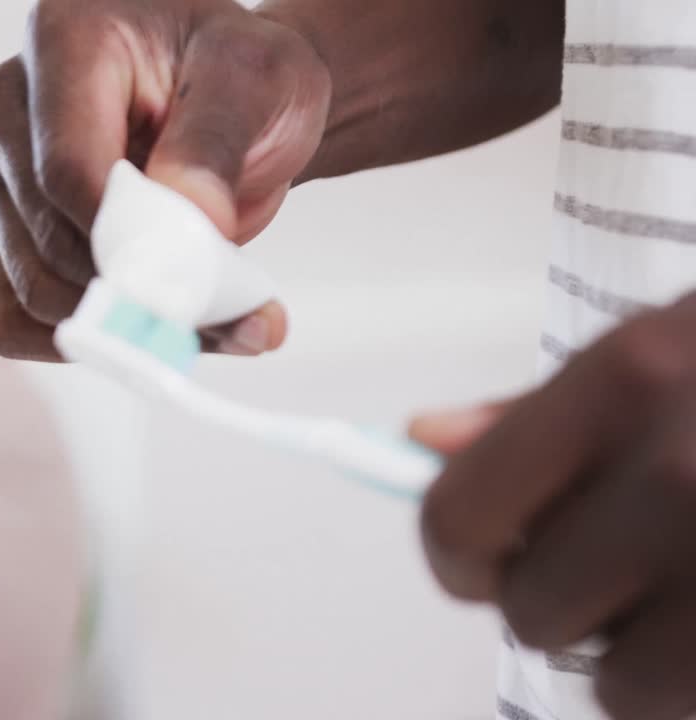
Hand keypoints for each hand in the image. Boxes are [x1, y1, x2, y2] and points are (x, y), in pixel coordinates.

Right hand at [0, 0, 330, 360]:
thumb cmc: (242, 79)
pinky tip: (154, 323)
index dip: (128, 242)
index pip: (66, 168)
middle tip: (244, 316)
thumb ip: (218, 142)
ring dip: (129, 330)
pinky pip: (16, 323)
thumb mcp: (260, 80)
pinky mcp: (2, 241)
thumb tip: (187, 218)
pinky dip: (91, 345)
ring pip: (35, 293)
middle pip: (48, 240)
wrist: (234, 105)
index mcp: (64, 42)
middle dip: (144, 294)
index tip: (203, 279)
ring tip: (221, 320)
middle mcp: (8, 109)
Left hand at [413, 293, 695, 719]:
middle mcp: (682, 476)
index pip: (460, 516)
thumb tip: (420, 439)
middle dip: (564, 602)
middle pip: (530, 612)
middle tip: (631, 567)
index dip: (460, 558)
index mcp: (625, 384)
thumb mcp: (670, 352)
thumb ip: (539, 412)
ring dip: (642, 660)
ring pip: (616, 687)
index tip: (484, 566)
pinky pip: (683, 705)